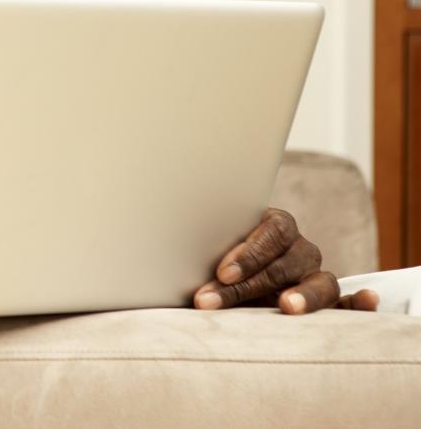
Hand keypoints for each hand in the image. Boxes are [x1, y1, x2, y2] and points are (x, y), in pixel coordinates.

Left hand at [193, 207, 378, 313]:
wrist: (227, 275)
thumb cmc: (212, 261)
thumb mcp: (205, 250)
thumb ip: (198, 251)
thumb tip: (164, 254)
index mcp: (272, 224)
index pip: (271, 231)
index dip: (248, 252)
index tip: (221, 273)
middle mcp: (298, 247)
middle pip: (284, 261)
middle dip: (246, 285)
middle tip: (214, 301)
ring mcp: (315, 273)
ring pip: (319, 281)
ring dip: (302, 295)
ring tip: (287, 307)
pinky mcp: (328, 301)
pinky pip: (348, 302)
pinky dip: (359, 304)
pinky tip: (366, 302)